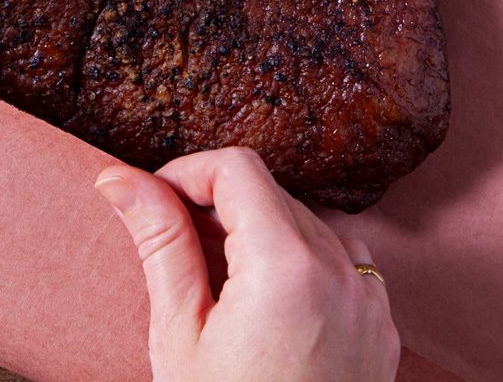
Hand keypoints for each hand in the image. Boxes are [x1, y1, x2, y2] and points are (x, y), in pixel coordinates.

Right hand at [95, 148, 398, 381]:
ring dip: (265, 232)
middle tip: (177, 251)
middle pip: (274, 192)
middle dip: (221, 206)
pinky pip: (346, 264)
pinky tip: (270, 307)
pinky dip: (305, 264)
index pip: (236, 168)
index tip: (155, 201)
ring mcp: (372, 301)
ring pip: (312, 223)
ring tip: (222, 284)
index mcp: (286, 266)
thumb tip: (119, 178)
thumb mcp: (179, 334)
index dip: (186, 172)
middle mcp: (342, 271)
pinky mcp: (383, 330)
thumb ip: (159, 243)